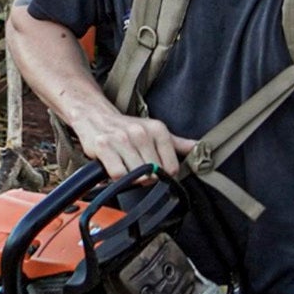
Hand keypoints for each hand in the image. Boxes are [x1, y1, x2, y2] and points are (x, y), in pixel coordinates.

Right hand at [70, 109, 190, 178]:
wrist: (93, 114)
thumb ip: (178, 143)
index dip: (163, 175)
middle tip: (137, 170)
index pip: (171, 168)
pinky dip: (116, 178)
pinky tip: (113, 168)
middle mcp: (140, 132)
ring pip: (136, 175)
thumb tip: (201, 149)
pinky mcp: (103, 146)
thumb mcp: (154, 131)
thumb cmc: (125, 127)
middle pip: (154, 174)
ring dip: (131, 179)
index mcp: (157, 129)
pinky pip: (118, 174)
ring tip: (125, 168)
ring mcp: (121, 139)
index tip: (154, 171)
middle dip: (146, 178)